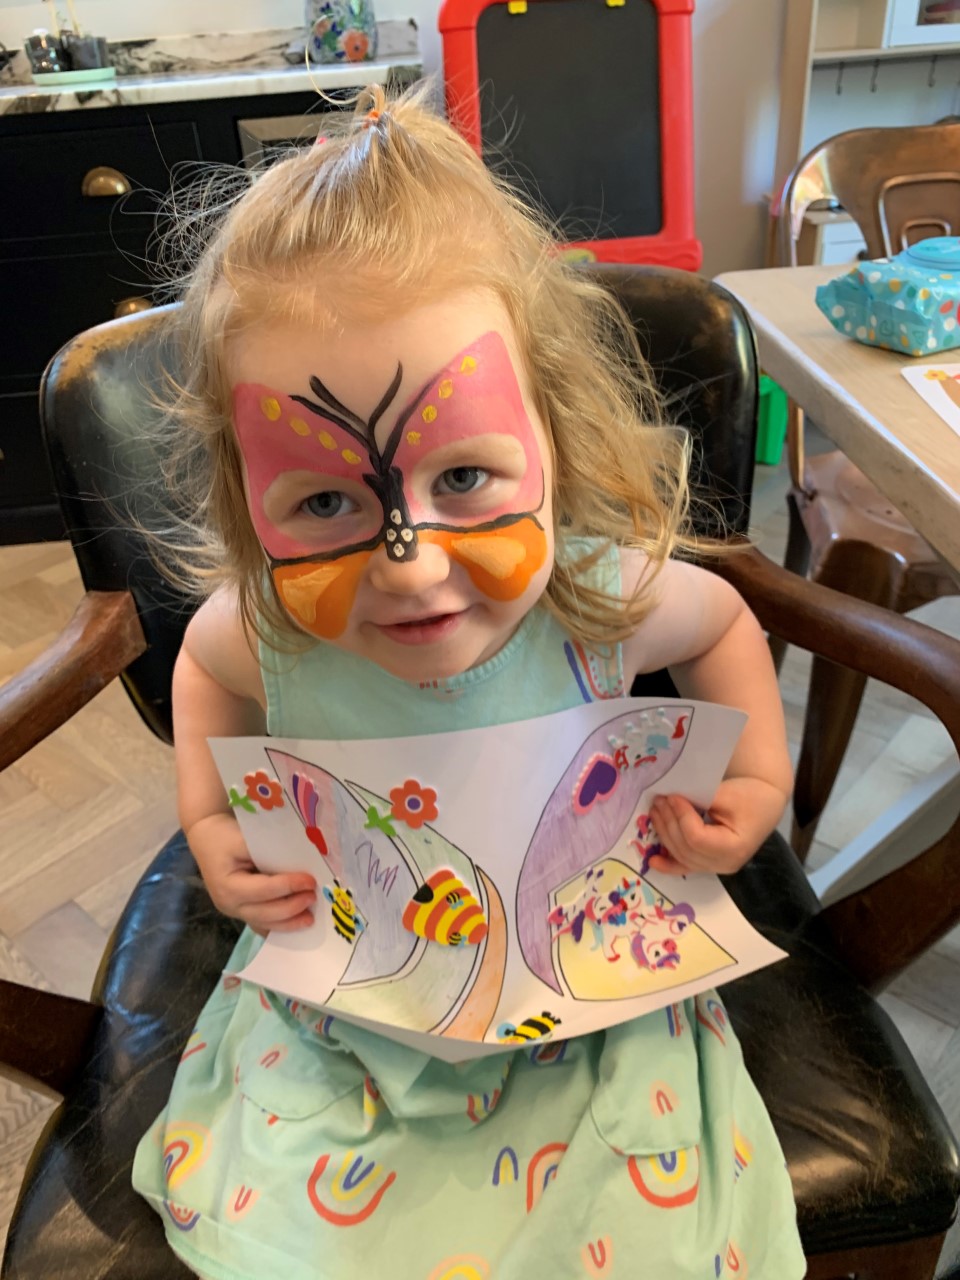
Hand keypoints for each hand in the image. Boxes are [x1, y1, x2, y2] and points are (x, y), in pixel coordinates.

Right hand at [187, 812, 316, 934]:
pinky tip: (296, 924)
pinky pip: (262, 924)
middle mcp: (229, 904)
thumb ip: (268, 852)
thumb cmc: (224, 836)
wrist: (206, 838)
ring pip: (265, 924)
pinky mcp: (241, 912)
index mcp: (228, 885)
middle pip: (265, 913)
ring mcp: (234, 911)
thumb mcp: (243, 838)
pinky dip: (280, 926)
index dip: (288, 886)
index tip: (310, 880)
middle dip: (292, 907)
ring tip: (310, 918)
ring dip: (289, 923)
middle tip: (313, 896)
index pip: (264, 890)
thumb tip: (298, 861)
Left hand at [646, 776, 788, 875]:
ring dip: (664, 834)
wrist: (765, 802)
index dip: (680, 817)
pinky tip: (653, 862)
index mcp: (735, 848)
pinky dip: (668, 865)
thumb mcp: (726, 794)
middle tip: (659, 800)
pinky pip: (686, 866)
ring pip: (682, 856)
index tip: (672, 796)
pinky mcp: (710, 863)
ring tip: (656, 811)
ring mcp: (718, 867)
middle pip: (686, 848)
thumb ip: (698, 801)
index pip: (697, 837)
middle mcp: (726, 864)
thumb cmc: (750, 796)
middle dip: (668, 823)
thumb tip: (669, 801)